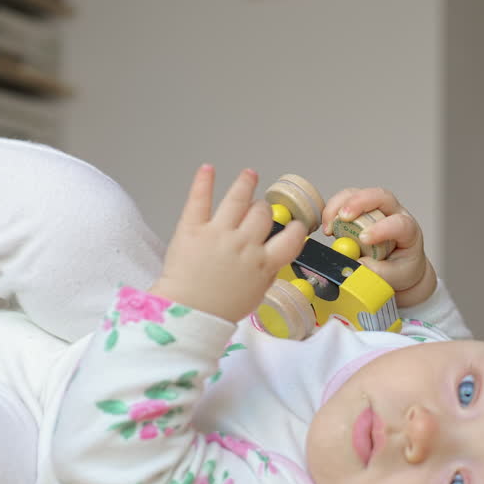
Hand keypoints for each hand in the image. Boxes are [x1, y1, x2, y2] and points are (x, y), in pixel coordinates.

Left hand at [149, 165, 305, 322]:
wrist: (187, 314)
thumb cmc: (219, 310)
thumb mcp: (256, 295)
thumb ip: (267, 272)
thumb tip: (272, 257)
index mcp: (263, 263)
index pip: (291, 237)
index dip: (295, 228)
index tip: (294, 225)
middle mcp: (244, 244)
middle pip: (262, 213)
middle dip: (263, 210)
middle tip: (259, 210)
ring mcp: (219, 233)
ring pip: (238, 199)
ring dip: (245, 184)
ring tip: (249, 175)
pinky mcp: (193, 229)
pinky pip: (200, 199)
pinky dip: (204, 182)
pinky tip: (208, 169)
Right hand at [321, 187, 435, 306]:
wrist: (400, 265)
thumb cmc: (401, 267)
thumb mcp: (396, 275)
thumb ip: (378, 272)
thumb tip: (356, 263)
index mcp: (408, 230)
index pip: (399, 223)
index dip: (382, 228)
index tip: (364, 239)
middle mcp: (394, 213)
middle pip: (380, 196)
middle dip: (359, 203)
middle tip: (343, 218)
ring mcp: (375, 208)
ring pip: (358, 193)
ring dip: (339, 205)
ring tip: (329, 228)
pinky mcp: (359, 210)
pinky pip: (344, 201)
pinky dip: (332, 210)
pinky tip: (328, 227)